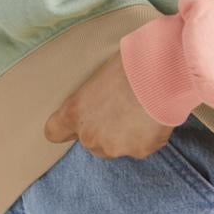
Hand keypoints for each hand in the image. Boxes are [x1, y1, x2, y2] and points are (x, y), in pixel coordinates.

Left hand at [44, 49, 176, 158]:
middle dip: (104, 131)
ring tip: (142, 111)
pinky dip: (149, 136)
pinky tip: (156, 116)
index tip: (74, 124)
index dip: (65, 129)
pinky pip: (143, 146)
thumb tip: (102, 96)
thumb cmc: (128, 62)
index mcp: (74, 112)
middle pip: (91, 142)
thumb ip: (93, 96)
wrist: (160, 72)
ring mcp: (114, 147)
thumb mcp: (100, 76)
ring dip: (127, 135)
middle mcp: (90, 135)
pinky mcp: (139, 151)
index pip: (54, 132)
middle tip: (122, 109)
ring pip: (117, 147)